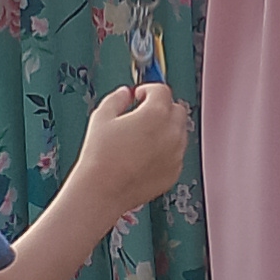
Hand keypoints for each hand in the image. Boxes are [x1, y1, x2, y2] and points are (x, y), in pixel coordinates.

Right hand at [70, 80, 192, 211]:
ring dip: (166, 129)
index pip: (162, 91)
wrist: (103, 190)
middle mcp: (171, 133)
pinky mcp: (174, 172)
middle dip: (162, 107)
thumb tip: (124, 94)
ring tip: (142, 137)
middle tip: (144, 113)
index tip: (140, 95)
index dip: (148, 90)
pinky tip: (145, 155)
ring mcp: (175, 154)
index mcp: (156, 114)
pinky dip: (166, 150)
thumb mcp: (102, 117)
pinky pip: (176, 154)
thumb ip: (117, 98)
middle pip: (176, 109)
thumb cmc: (101, 157)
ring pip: (179, 132)